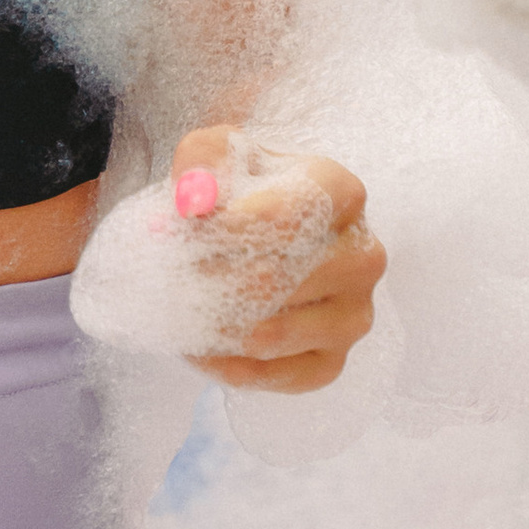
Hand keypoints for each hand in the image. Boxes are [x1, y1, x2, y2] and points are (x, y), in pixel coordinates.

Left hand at [71, 125, 385, 386]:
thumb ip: (201, 162)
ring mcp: (353, 315)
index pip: (278, 220)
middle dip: (203, 281)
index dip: (217, 231)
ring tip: (178, 305)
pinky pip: (270, 375)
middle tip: (166, 275)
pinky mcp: (333, 361)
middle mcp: (362, 256)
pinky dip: (222, 365)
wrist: (261, 234)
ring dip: (208, 326)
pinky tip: (198, 342)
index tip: (174, 230)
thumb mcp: (217, 153)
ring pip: (267, 335)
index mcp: (342, 194)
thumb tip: (193, 203)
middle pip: (268, 282)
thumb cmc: (241, 189)